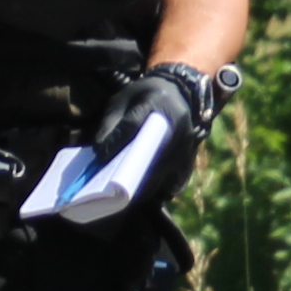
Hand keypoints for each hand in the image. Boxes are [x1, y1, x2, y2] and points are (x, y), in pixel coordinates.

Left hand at [81, 61, 220, 202]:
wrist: (179, 93)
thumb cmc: (145, 96)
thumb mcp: (123, 99)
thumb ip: (112, 123)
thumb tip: (100, 154)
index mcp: (159, 102)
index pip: (133, 125)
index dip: (115, 142)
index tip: (100, 158)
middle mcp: (178, 124)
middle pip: (151, 156)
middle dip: (129, 174)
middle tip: (108, 188)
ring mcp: (187, 143)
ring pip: (162, 172)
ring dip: (141, 187)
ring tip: (119, 197)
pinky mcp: (190, 158)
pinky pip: (173, 181)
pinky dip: (155, 189)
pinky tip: (137, 195)